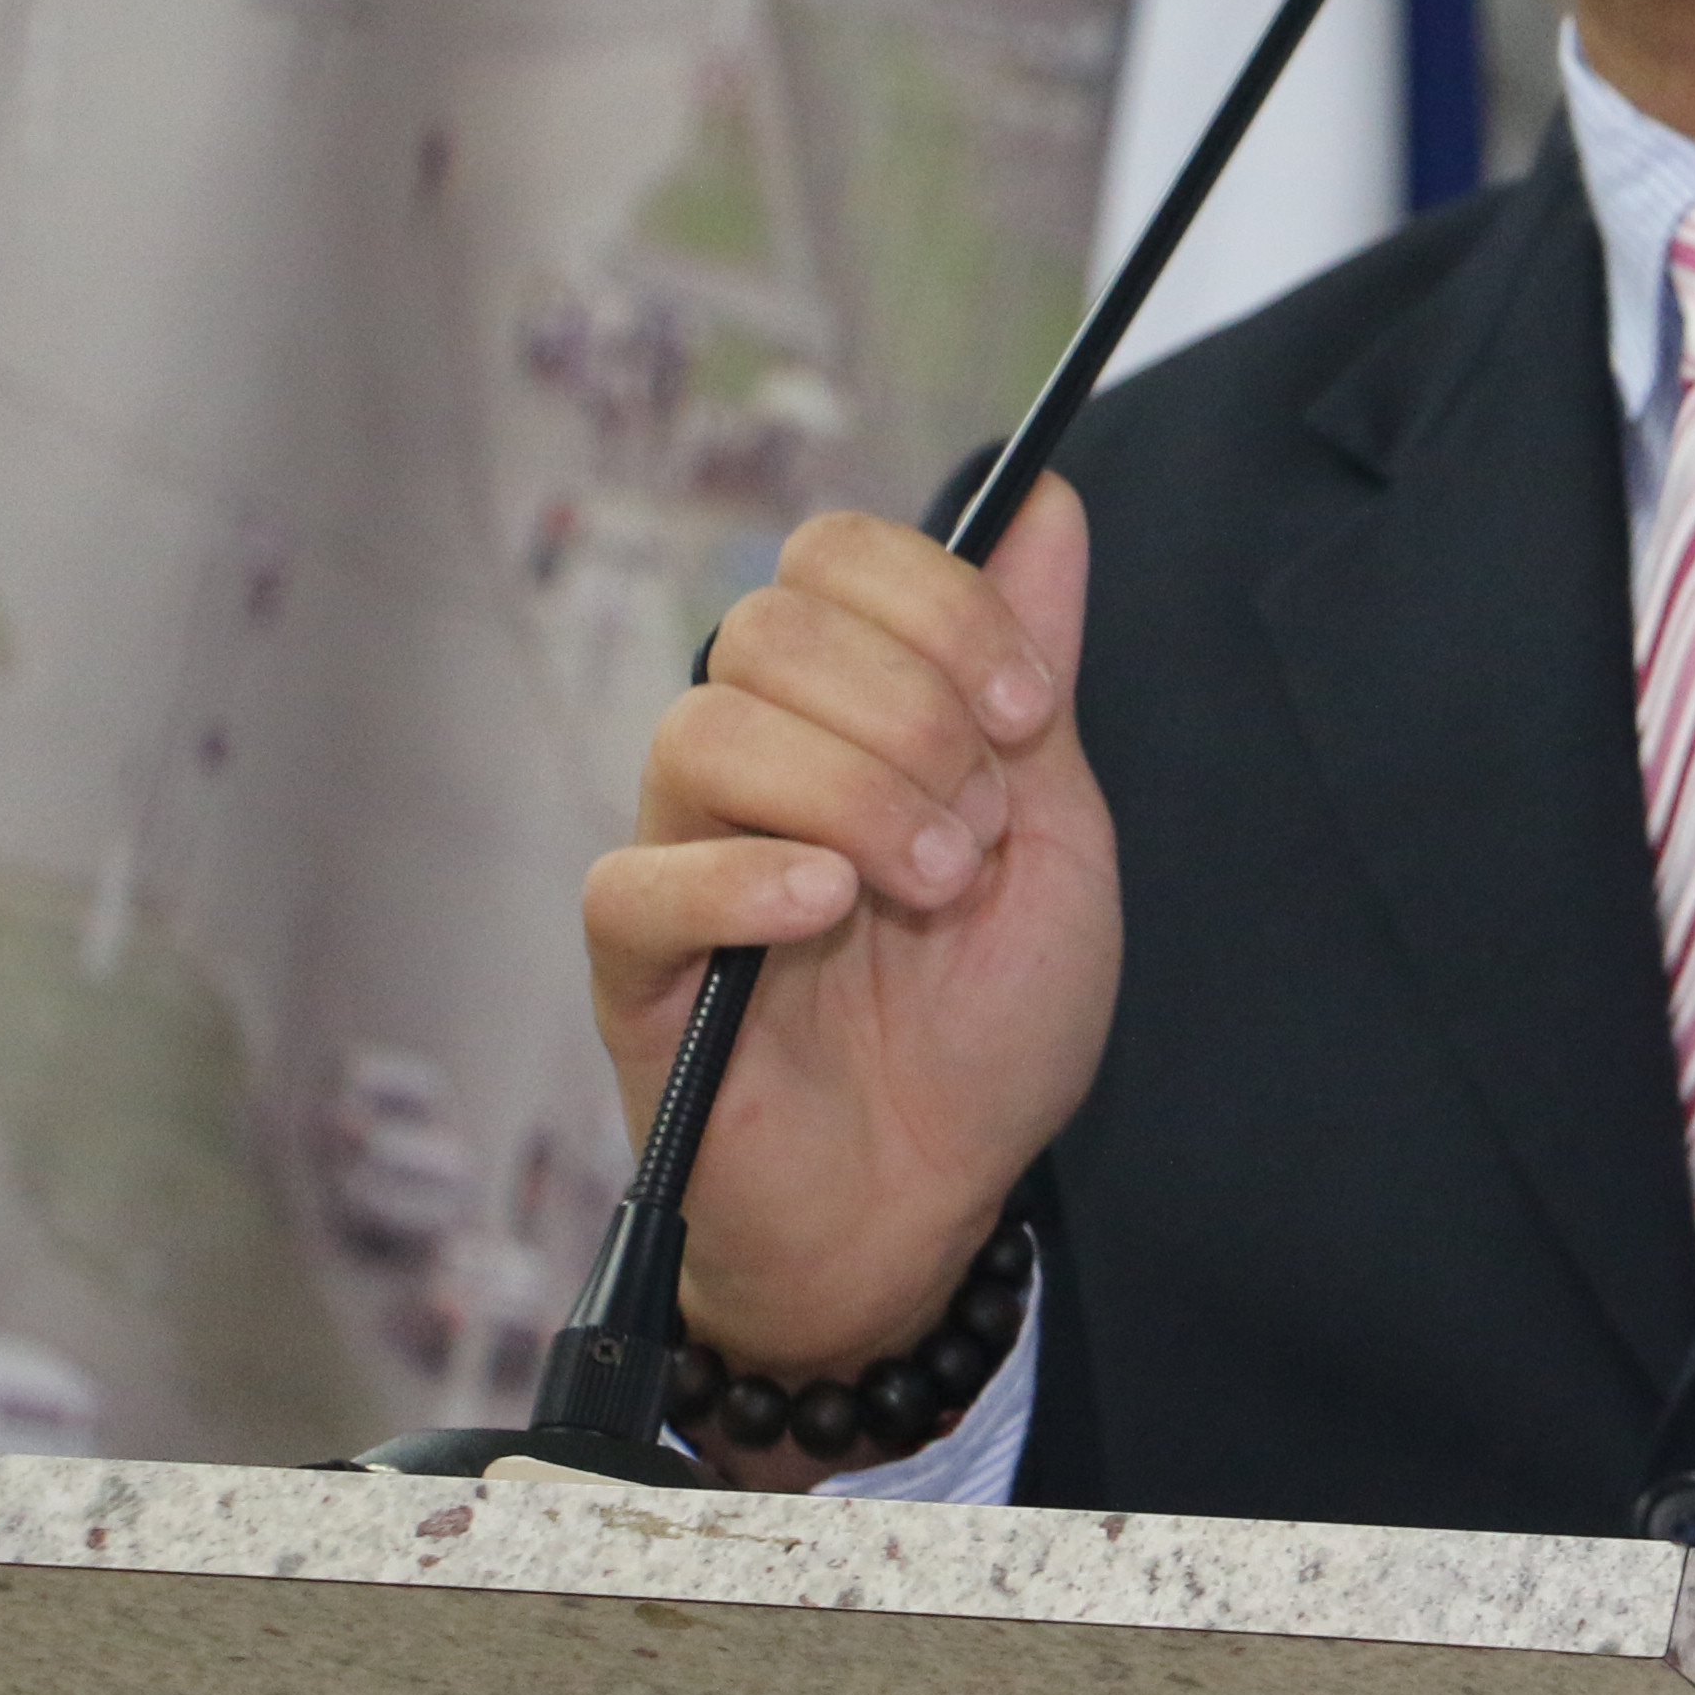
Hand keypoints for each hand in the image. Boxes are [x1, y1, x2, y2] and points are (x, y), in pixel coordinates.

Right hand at [582, 486, 1118, 1424]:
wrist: (935, 1196)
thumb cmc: (990, 1023)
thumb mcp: (1058, 829)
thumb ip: (1033, 669)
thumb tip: (1048, 497)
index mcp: (845, 710)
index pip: (831, 557)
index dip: (938, 604)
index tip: (1031, 712)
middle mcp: (749, 762)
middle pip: (767, 626)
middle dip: (909, 711)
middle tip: (978, 832)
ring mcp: (682, 857)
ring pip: (702, 731)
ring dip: (850, 796)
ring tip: (927, 889)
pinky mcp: (636, 969)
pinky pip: (638, 882)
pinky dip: (745, 879)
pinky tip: (824, 912)